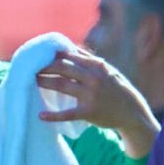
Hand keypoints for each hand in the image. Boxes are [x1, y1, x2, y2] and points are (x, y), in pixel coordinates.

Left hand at [37, 47, 159, 157]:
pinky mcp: (89, 112)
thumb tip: (69, 48)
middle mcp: (93, 78)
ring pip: (62, 85)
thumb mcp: (108, 71)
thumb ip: (89, 60)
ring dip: (44, 82)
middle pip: (62, 68)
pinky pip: (68, 113)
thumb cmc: (117, 89)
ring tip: (31, 81)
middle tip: (31, 67)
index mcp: (97, 65)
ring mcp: (91, 95)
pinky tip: (40, 116)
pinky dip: (53, 115)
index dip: (52, 55)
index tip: (39, 54)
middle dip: (44, 66)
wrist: (132, 112)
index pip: (69, 55)